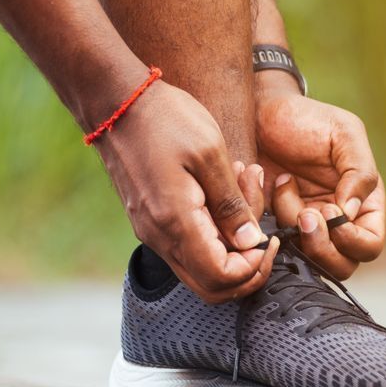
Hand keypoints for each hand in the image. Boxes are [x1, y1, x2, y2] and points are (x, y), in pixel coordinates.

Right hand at [95, 80, 278, 302]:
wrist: (116, 101)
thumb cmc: (165, 119)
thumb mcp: (210, 154)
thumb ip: (232, 205)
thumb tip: (250, 243)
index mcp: (176, 223)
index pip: (221, 278)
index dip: (253, 268)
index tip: (269, 240)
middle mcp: (159, 236)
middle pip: (211, 285)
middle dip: (247, 268)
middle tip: (264, 234)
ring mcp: (153, 230)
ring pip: (201, 265)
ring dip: (233, 242)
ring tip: (248, 190)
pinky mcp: (152, 219)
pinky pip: (189, 243)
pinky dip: (215, 228)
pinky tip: (229, 189)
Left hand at [255, 79, 385, 279]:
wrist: (260, 112)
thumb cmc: (308, 119)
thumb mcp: (344, 133)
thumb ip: (360, 171)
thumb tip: (352, 212)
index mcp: (363, 203)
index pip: (369, 245)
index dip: (352, 240)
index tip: (330, 211)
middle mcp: (338, 222)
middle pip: (341, 265)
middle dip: (321, 246)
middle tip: (305, 216)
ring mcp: (306, 228)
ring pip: (306, 259)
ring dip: (292, 228)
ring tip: (284, 184)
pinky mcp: (275, 227)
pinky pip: (275, 245)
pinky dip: (267, 221)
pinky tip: (266, 183)